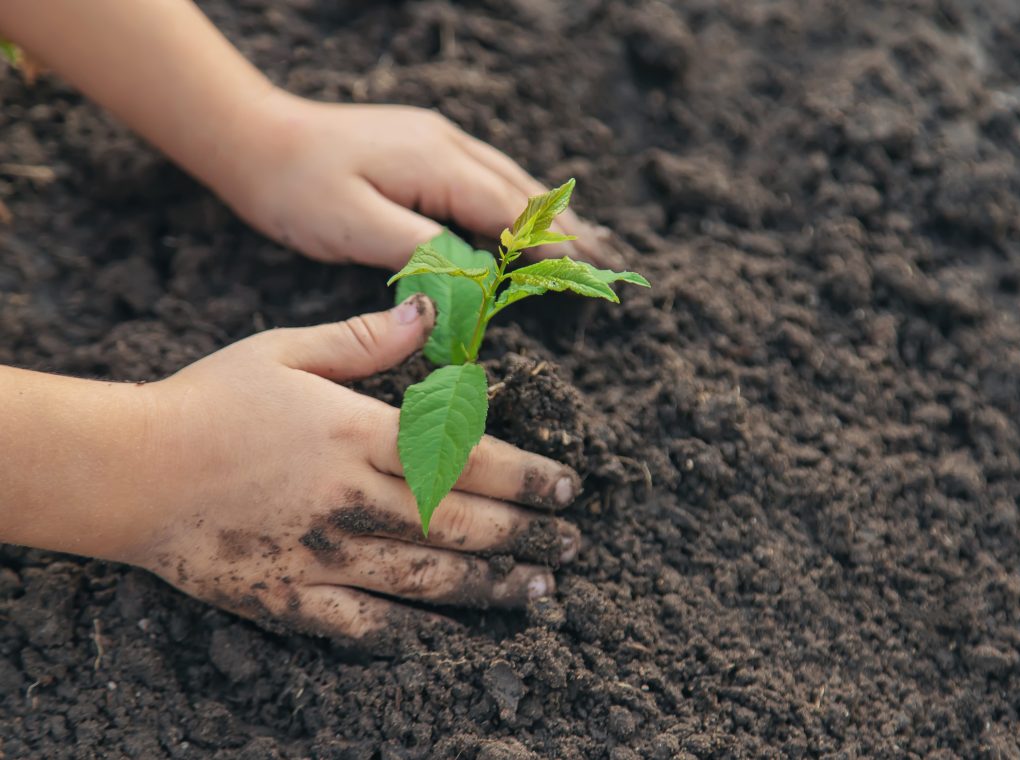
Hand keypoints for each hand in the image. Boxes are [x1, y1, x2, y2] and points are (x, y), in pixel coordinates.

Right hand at [110, 295, 581, 639]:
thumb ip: (366, 339)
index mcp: (358, 433)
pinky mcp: (290, 598)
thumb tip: (430, 308)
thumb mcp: (286, 351)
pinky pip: (361, 626)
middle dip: (527, 536)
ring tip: (538, 593)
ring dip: (491, 586)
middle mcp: (353, 498)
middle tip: (572, 546)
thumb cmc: (208, 400)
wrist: (126, 470)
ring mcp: (324, 555)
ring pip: (428, 579)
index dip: (528, 476)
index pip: (467, 458)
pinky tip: (446, 636)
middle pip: (461, 524)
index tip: (569, 488)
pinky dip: (409, 632)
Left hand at [221, 92, 626, 271]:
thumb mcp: (356, 227)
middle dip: (565, 224)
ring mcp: (434, 139)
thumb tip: (476, 278)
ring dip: (545, 209)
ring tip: (583, 237)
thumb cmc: (297, 187)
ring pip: (505, 177)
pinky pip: (483, 172)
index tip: (590, 269)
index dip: (551, 243)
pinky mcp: (419, 144)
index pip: (509, 210)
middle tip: (607, 256)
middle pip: (520, 189)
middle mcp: (445, 144)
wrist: (254, 138)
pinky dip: (513, 197)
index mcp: (436, 164)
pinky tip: (521, 212)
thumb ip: (421, 251)